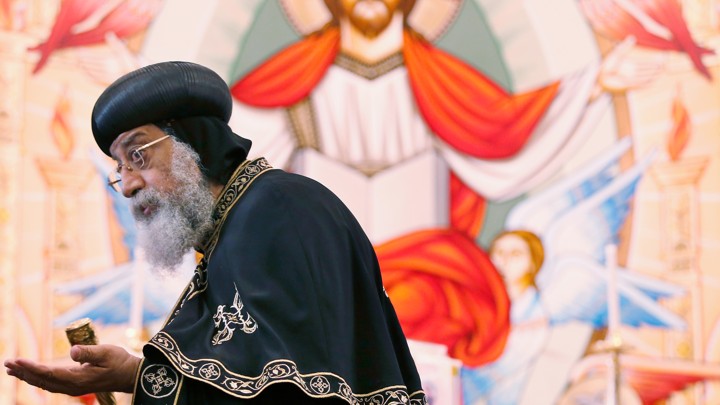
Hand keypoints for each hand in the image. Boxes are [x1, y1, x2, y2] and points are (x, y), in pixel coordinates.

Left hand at [4, 344, 140, 394]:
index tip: (17, 360)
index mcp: (78, 379)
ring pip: (44, 383)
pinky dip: (37, 378)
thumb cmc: (120, 362)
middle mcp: (73, 386)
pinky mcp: (75, 385)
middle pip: (42, 380)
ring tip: (12, 369)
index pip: (49, 373)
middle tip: (7, 363)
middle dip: (23, 372)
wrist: (130, 375)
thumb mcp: (107, 352)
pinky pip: (51, 384)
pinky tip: (31, 375)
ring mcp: (73, 388)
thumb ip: (89, 352)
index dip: (31, 367)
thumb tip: (72, 351)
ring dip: (27, 376)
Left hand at [594, 36, 665, 96]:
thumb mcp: (616, 54)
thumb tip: (632, 38)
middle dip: (657, 67)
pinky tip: (653, 79)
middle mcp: (633, 73)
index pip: (646, 64)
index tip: (663, 57)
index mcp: (631, 66)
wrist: (598, 77)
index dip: (655, 61)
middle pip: (648, 70)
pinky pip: (639, 84)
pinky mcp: (627, 86)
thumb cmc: (605, 66)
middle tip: (666, 62)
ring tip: (662, 69)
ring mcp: (631, 80)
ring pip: (646, 76)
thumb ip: (625, 47)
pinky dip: (646, 82)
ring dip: (654, 73)